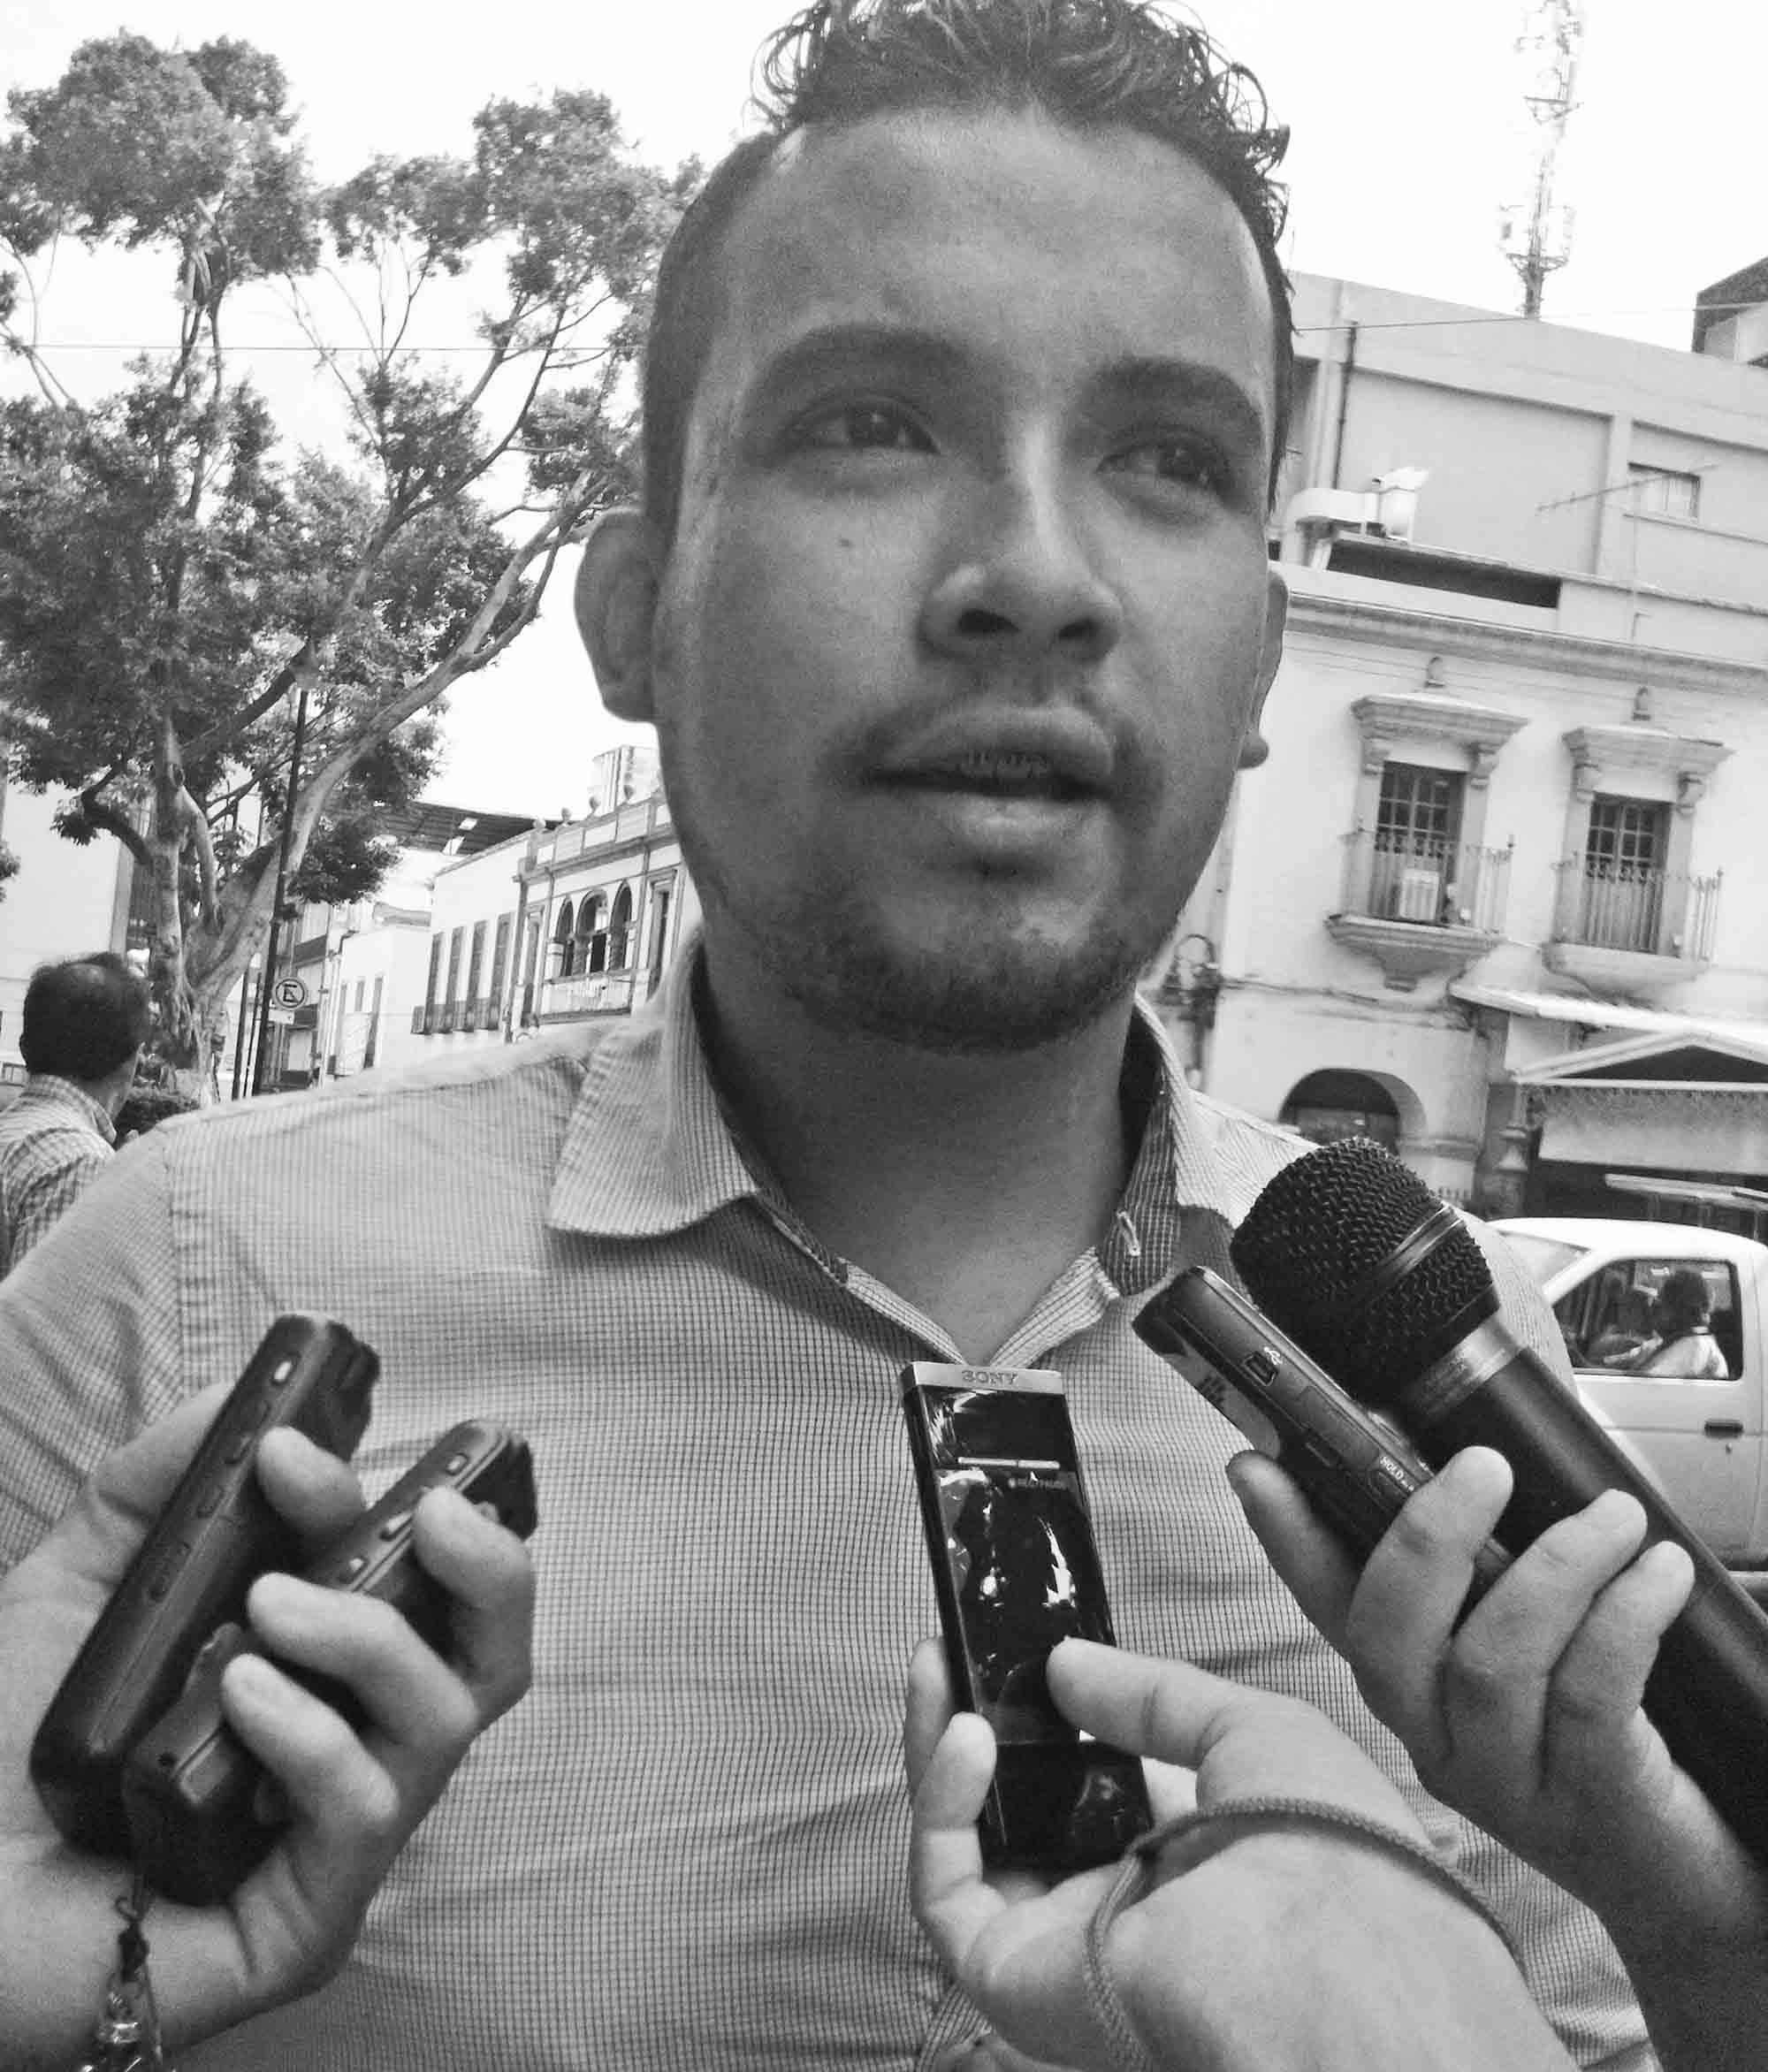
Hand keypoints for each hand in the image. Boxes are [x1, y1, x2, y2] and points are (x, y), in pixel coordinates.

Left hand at [0, 1385, 533, 2065]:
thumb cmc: (2, 1750)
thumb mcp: (78, 1587)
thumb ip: (155, 1487)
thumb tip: (236, 1397)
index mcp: (319, 1668)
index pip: (416, 1578)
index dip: (389, 1497)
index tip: (292, 1448)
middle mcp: (350, 1747)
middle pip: (493, 1656)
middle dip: (489, 1567)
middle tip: (428, 1512)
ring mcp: (336, 1840)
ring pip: (444, 1720)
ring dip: (369, 1637)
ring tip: (263, 1610)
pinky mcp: (309, 1921)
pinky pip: (365, 1809)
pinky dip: (315, 1733)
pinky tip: (240, 1696)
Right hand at [906, 1637, 1569, 2071]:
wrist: (1325, 1954)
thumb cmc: (1325, 1849)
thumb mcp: (1251, 1732)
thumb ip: (1149, 1694)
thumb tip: (1062, 1663)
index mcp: (1186, 1863)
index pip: (1095, 1791)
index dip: (1051, 1719)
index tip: (1020, 1651)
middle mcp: (1117, 1909)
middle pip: (1016, 1815)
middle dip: (979, 1725)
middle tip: (953, 1650)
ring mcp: (1059, 1945)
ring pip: (968, 1848)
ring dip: (941, 1752)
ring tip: (937, 1668)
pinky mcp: (1011, 1975)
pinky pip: (946, 1890)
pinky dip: (941, 1806)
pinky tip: (965, 1733)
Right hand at [1227, 1445, 1766, 1934]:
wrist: (1687, 1871)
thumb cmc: (1611, 1729)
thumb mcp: (1544, 1640)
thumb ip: (1506, 1551)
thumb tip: (1496, 1437)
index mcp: (1411, 1683)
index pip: (1329, 1602)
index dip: (1287, 1535)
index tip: (1256, 1467)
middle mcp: (1433, 1735)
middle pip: (1388, 1637)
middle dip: (1427, 1537)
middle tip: (1484, 1465)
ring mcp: (1501, 1780)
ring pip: (1489, 1663)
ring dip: (1557, 1568)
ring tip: (1616, 1516)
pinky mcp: (1587, 1807)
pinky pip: (1587, 1698)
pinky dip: (1624, 1620)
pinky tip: (1661, 1575)